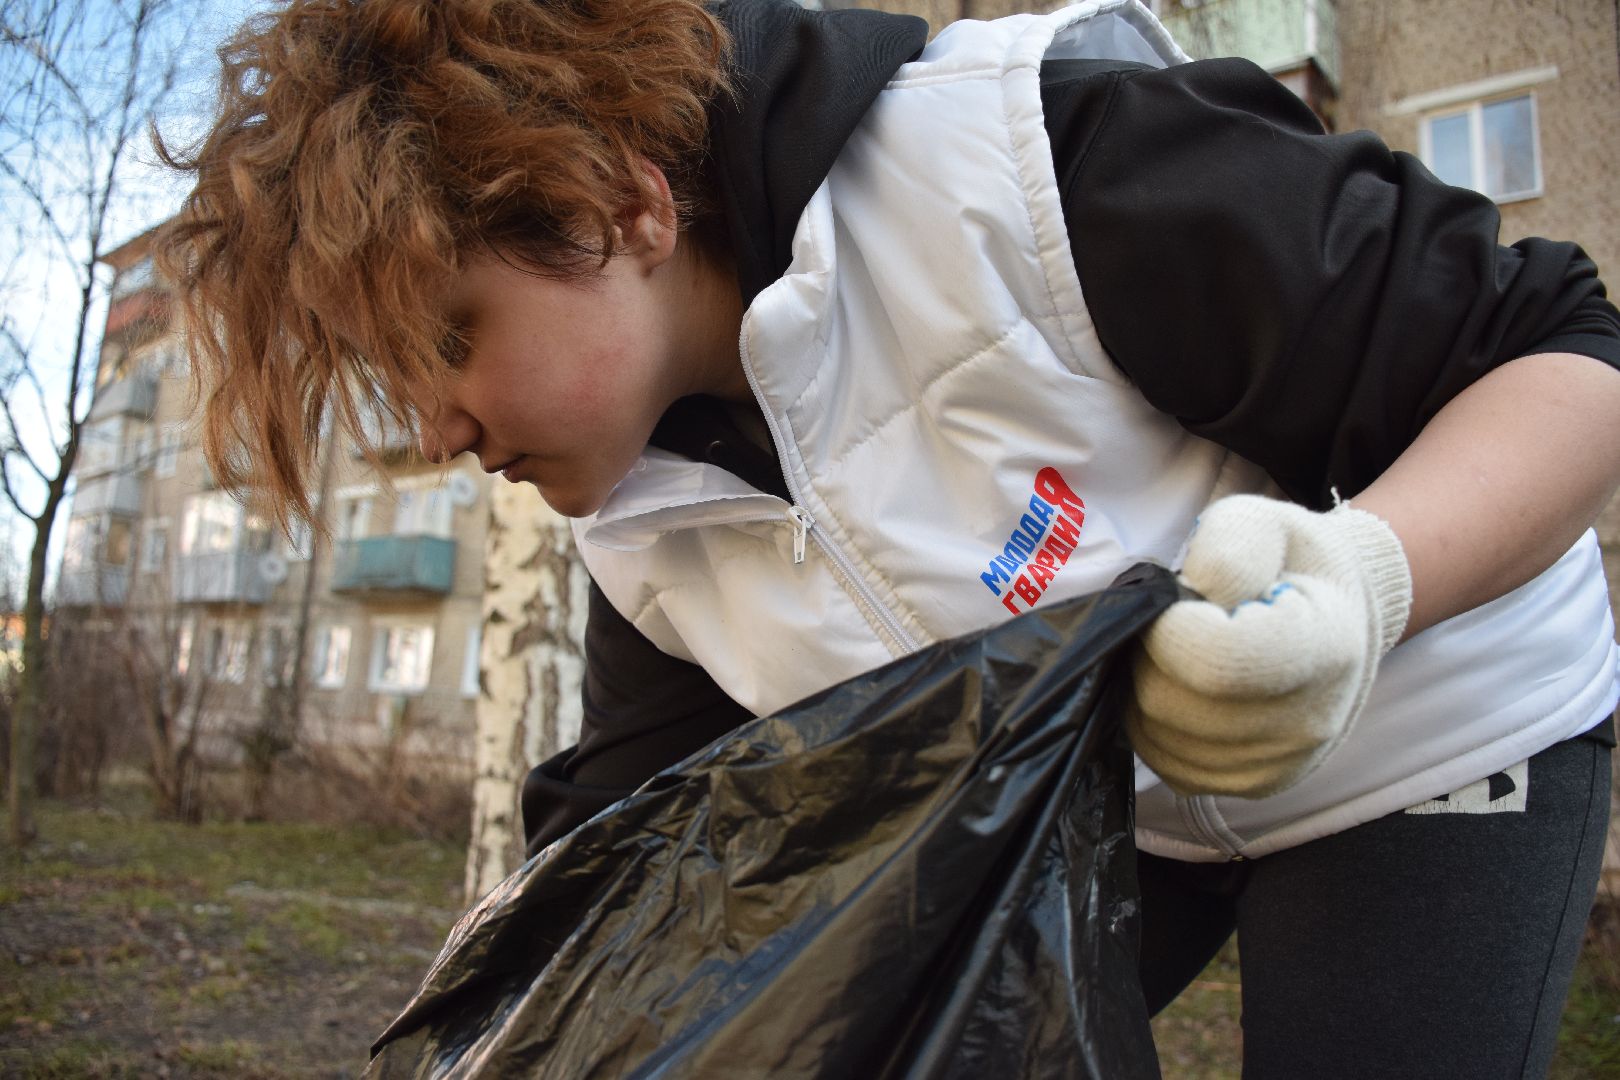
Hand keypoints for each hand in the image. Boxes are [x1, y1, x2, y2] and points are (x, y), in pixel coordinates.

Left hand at [1128, 495, 1411, 797]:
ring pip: (1158, 734)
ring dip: (1146, 687)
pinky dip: (1154, 724)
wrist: (1337, 617)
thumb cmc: (1291, 562)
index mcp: (1323, 646)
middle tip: (1172, 625)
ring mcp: (1279, 763)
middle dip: (1149, 654)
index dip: (1169, 629)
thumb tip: (1188, 600)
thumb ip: (1224, 550)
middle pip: (1173, 701)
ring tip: (1180, 655)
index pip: (1217, 662)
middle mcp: (1307, 720)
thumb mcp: (1261, 523)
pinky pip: (1167, 763)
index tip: (1177, 603)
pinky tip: (1180, 689)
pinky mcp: (1250, 786)